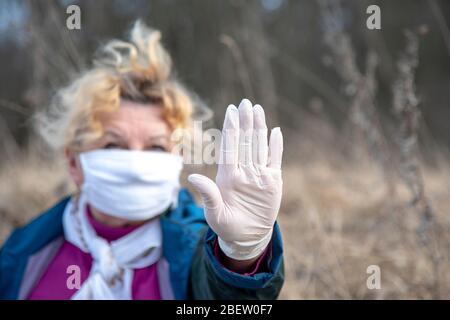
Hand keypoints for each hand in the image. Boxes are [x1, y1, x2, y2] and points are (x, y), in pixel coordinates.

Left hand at [188, 98, 282, 260]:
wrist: (246, 236)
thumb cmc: (227, 226)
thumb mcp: (215, 214)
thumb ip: (208, 194)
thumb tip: (192, 176)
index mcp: (228, 176)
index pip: (230, 147)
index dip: (231, 129)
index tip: (231, 111)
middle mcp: (243, 171)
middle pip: (245, 141)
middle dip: (245, 122)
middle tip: (245, 102)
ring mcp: (259, 175)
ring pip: (259, 146)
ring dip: (259, 128)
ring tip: (258, 110)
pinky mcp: (272, 181)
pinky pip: (274, 160)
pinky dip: (276, 146)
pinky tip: (275, 131)